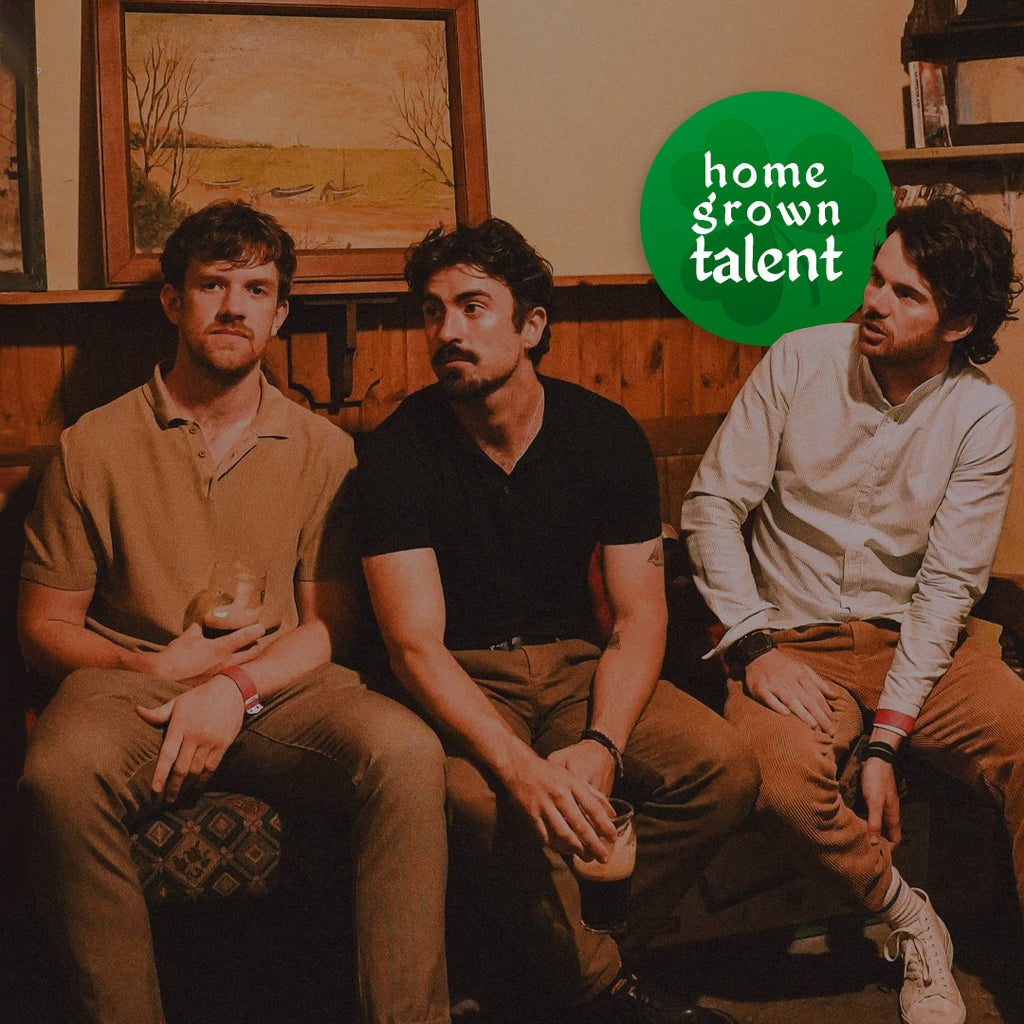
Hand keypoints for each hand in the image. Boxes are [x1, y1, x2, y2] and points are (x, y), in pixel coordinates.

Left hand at [135, 674, 245, 802]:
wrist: (231, 690)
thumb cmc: (199, 697)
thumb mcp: (177, 702)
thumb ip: (158, 712)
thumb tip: (137, 710)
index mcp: (180, 726)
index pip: (167, 755)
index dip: (160, 774)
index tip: (154, 790)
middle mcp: (195, 735)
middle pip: (182, 767)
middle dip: (174, 786)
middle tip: (168, 799)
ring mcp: (210, 741)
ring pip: (197, 770)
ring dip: (188, 786)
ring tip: (181, 797)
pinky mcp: (223, 744)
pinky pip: (212, 767)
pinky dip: (203, 779)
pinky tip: (197, 787)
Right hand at [145, 622, 264, 685]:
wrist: (161, 681)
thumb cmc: (174, 657)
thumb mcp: (187, 638)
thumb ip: (198, 629)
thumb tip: (202, 622)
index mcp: (221, 649)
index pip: (248, 636)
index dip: (257, 629)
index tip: (261, 626)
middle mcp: (227, 664)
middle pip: (254, 654)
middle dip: (257, 647)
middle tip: (255, 642)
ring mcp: (224, 678)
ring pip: (247, 668)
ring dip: (248, 661)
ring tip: (245, 657)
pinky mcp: (218, 689)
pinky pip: (234, 680)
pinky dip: (237, 675)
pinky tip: (233, 674)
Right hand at [502, 747, 616, 860]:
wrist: (520, 766)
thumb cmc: (550, 773)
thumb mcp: (573, 777)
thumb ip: (592, 794)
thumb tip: (611, 812)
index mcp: (572, 784)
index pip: (593, 807)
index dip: (605, 825)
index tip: (613, 837)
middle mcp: (560, 795)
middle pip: (580, 824)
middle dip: (594, 844)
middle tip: (604, 857)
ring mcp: (544, 805)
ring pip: (563, 833)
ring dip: (577, 848)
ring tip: (586, 857)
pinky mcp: (531, 814)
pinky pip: (545, 835)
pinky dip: (555, 845)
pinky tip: (564, 851)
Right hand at [743, 648, 840, 733]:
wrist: (758, 654)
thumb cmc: (783, 665)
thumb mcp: (803, 669)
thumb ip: (819, 684)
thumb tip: (836, 696)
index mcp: (802, 676)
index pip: (817, 695)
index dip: (826, 710)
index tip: (834, 723)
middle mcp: (790, 680)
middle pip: (808, 700)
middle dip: (820, 717)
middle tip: (830, 731)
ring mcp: (774, 684)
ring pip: (791, 700)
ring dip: (803, 713)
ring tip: (814, 726)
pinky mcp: (760, 688)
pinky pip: (769, 698)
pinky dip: (777, 706)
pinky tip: (785, 714)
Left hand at [861, 756, 900, 846]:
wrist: (876, 758)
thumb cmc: (876, 780)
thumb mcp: (874, 802)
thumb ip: (875, 822)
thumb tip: (874, 843)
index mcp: (892, 816)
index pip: (895, 839)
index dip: (888, 849)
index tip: (876, 856)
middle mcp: (890, 812)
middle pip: (888, 833)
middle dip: (880, 842)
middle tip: (865, 850)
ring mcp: (883, 805)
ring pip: (881, 824)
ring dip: (873, 832)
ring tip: (859, 839)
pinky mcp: (875, 798)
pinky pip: (874, 815)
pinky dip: (868, 821)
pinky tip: (857, 821)